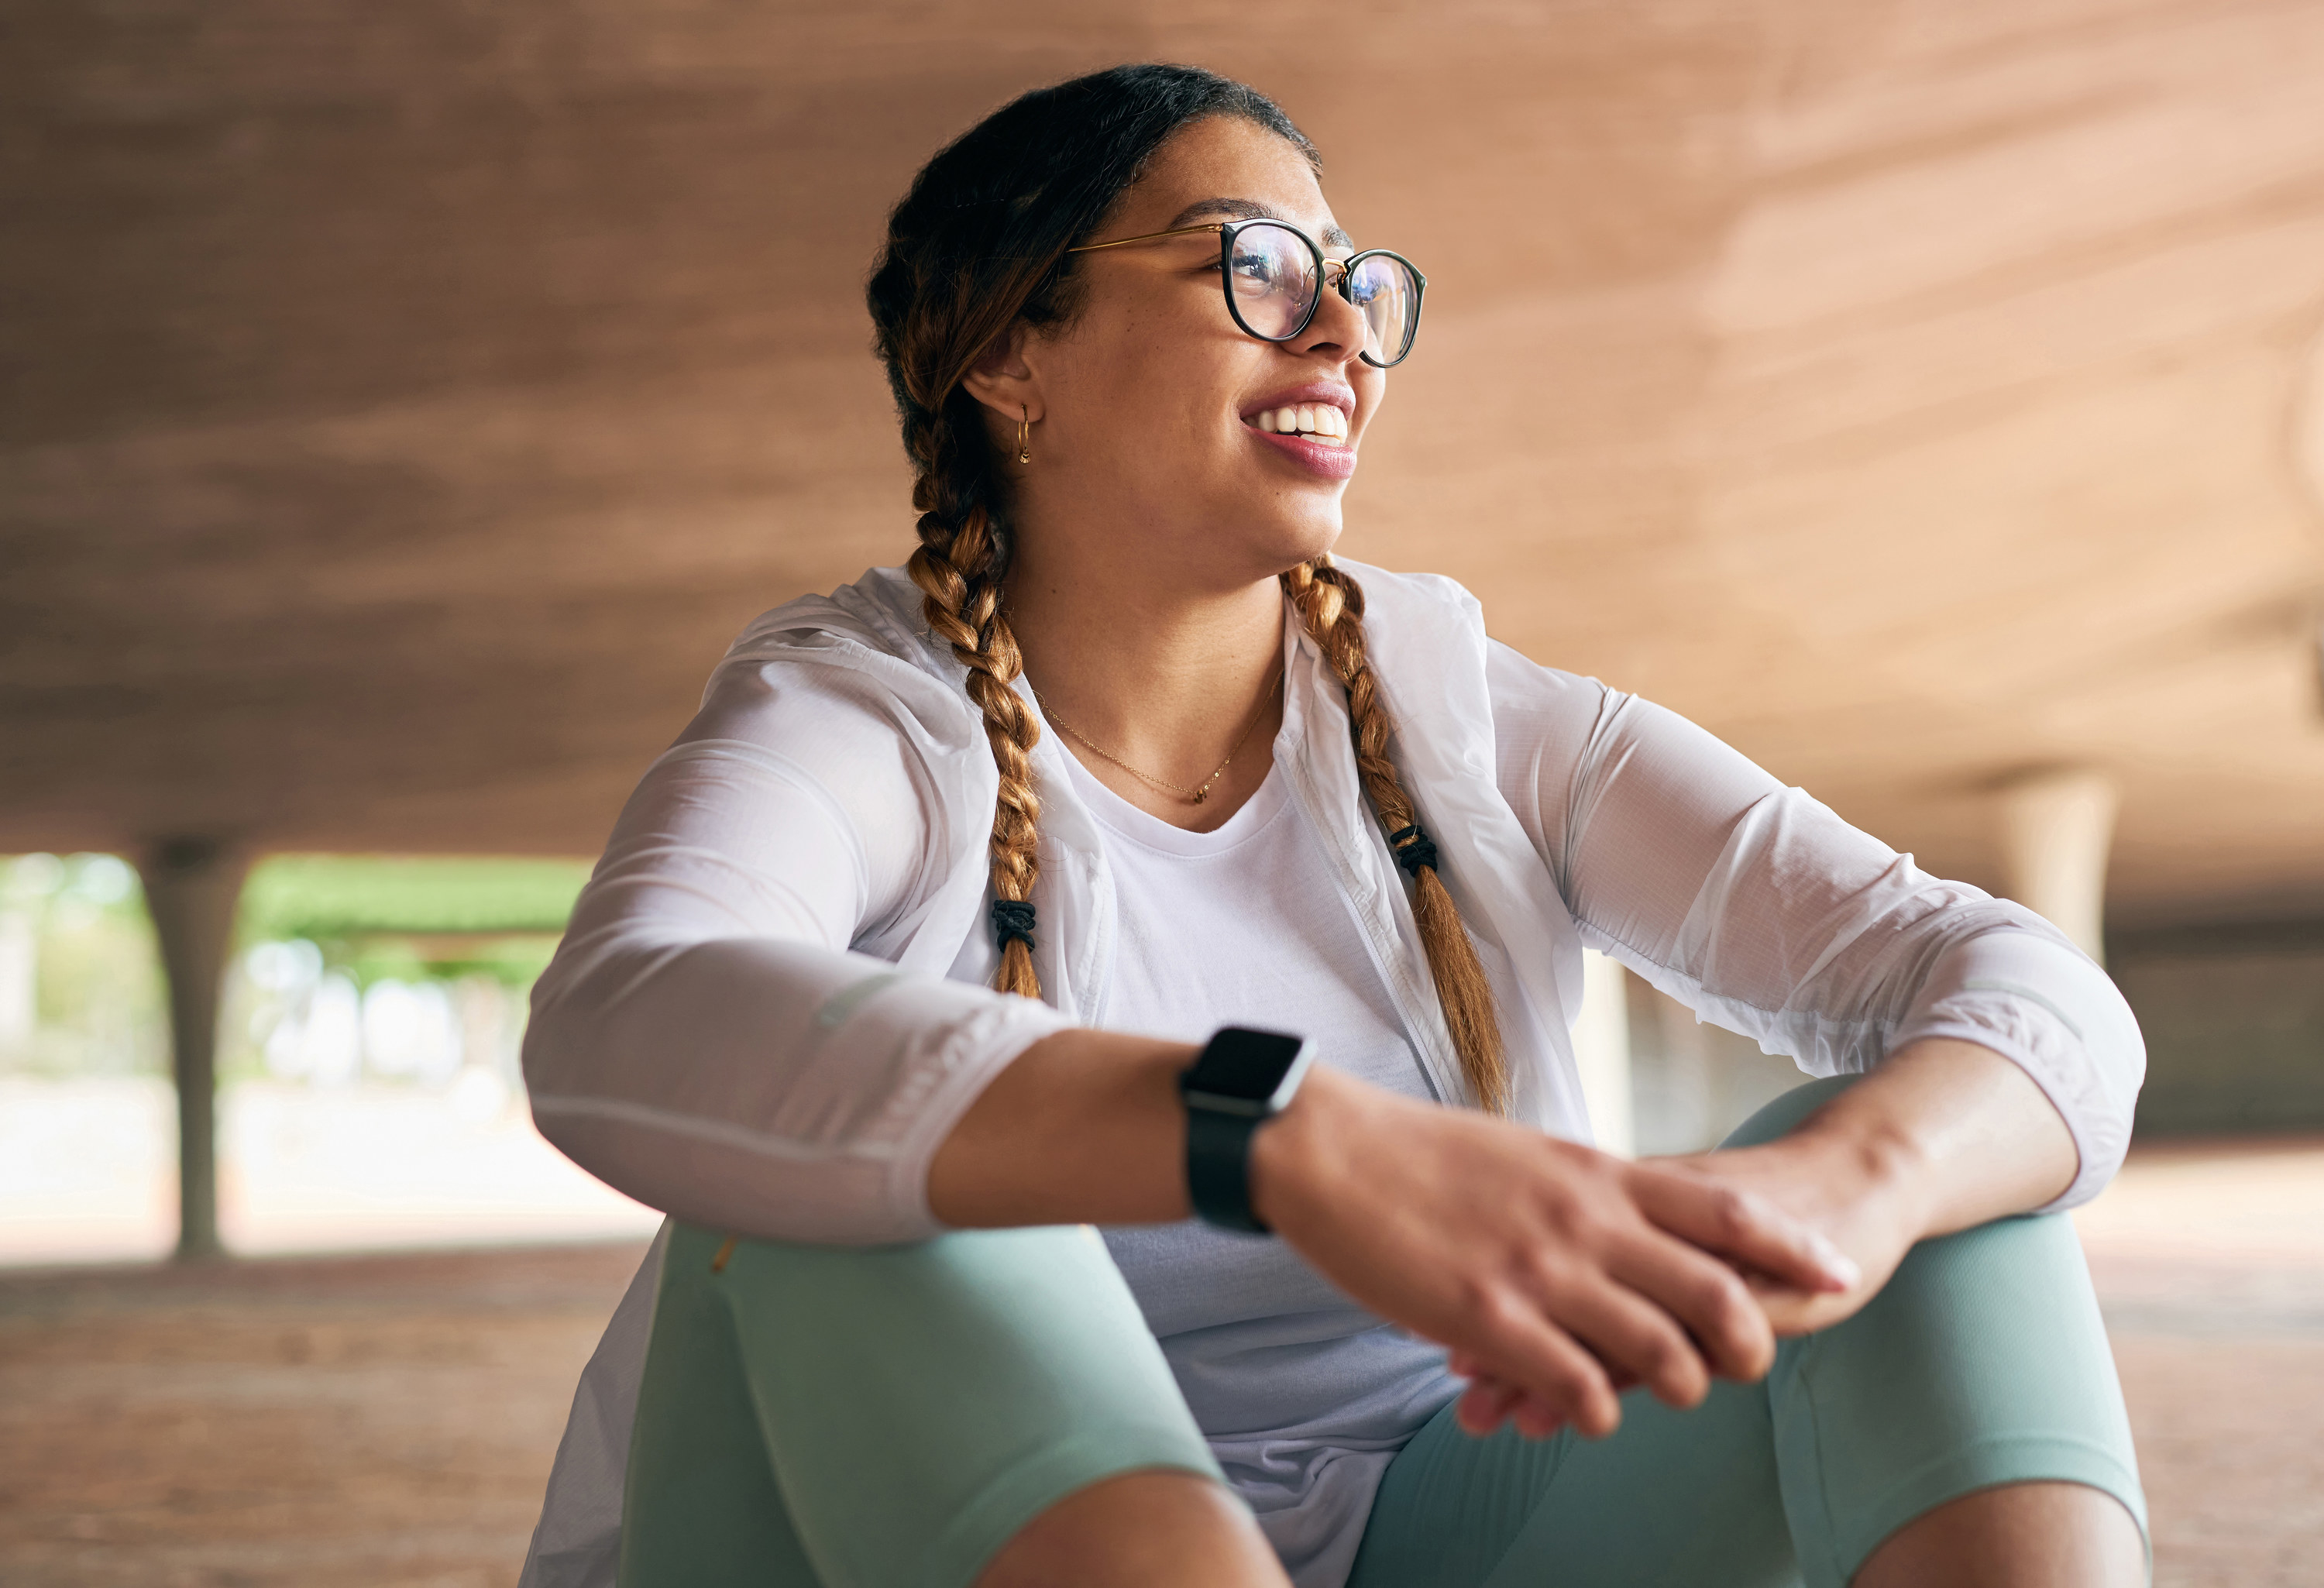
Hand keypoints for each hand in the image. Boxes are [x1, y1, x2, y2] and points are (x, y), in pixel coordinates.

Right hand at [1249, 1067, 1859, 1439]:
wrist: (1328, 1151)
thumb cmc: (1420, 1152)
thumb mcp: (1528, 1154)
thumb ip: (1587, 1190)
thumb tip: (1628, 1216)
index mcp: (1595, 1173)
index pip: (1725, 1211)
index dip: (1792, 1247)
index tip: (1838, 1275)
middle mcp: (1584, 1222)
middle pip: (1715, 1292)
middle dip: (1749, 1342)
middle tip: (1747, 1366)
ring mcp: (1540, 1272)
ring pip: (1659, 1354)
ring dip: (1674, 1387)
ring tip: (1662, 1393)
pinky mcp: (1488, 1319)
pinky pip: (1579, 1390)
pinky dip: (1597, 1412)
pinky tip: (1583, 1409)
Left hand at [1447, 1038, 2078, 1436]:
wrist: (1858, 1170)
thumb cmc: (1756, 1191)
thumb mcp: (1661, 1195)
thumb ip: (1601, 1215)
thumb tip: (1525, 1249)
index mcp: (1616, 1185)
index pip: (1525, 1232)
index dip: (1472, 1273)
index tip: (1425, 1318)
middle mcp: (1643, 1216)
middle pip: (1549, 1279)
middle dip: (1492, 1335)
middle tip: (1448, 1380)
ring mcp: (1691, 1251)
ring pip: (1597, 1318)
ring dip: (1537, 1370)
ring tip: (1489, 1414)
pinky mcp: (1748, 1287)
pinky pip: (1670, 1339)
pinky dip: (1615, 1377)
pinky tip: (1578, 1410)